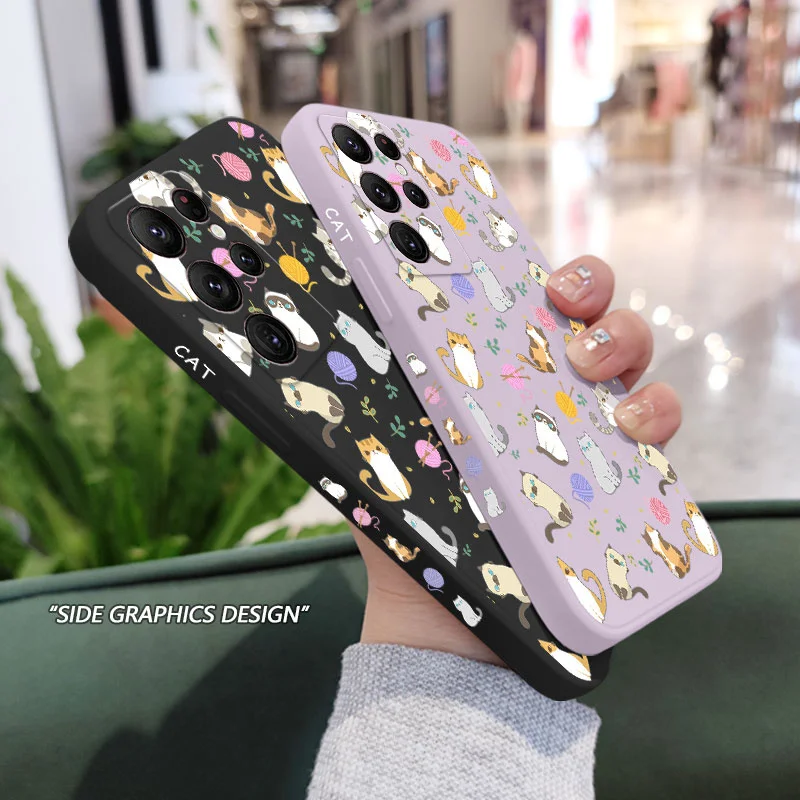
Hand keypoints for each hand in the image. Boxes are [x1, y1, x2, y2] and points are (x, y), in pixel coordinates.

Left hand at [354, 255, 681, 663]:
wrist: (439, 620)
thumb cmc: (404, 526)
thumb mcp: (373, 451)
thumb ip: (352, 396)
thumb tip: (303, 334)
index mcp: (491, 372)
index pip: (526, 301)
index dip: (535, 267)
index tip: (531, 262)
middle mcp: (547, 391)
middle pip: (588, 312)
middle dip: (591, 290)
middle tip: (562, 306)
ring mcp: (590, 430)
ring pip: (634, 357)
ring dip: (624, 340)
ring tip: (590, 369)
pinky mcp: (624, 477)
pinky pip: (660, 430)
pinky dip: (658, 414)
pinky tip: (631, 427)